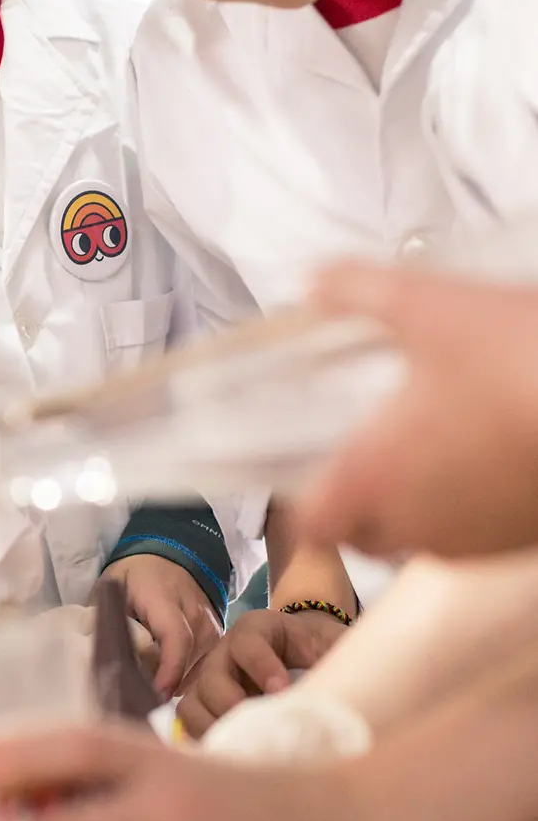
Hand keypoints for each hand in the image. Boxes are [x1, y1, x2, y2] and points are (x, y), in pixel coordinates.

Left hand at [99, 555, 221, 698]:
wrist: (171, 555)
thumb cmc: (136, 575)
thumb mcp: (111, 589)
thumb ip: (104, 621)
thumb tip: (97, 657)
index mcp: (166, 599)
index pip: (177, 639)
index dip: (168, 671)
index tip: (155, 695)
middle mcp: (196, 615)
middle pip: (186, 664)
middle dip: (164, 685)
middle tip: (139, 698)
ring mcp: (212, 627)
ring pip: (198, 671)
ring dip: (175, 684)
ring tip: (150, 687)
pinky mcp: (218, 637)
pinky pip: (204, 668)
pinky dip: (185, 678)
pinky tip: (166, 679)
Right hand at [177, 608, 348, 739]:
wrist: (309, 652)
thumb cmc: (322, 649)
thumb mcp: (334, 644)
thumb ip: (339, 657)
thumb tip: (351, 692)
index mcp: (258, 629)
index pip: (249, 643)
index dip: (262, 666)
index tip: (282, 690)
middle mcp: (226, 651)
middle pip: (211, 674)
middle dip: (230, 702)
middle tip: (256, 725)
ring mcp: (212, 679)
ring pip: (192, 703)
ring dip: (212, 726)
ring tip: (241, 745)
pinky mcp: (206, 706)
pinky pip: (189, 724)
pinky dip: (204, 740)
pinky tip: (230, 754)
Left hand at [296, 265, 537, 558]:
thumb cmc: (518, 358)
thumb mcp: (429, 304)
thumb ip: (360, 291)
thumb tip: (314, 281)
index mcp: (375, 477)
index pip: (314, 525)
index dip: (304, 501)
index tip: (308, 469)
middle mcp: (419, 523)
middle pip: (365, 535)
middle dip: (358, 501)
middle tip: (368, 450)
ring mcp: (478, 539)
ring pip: (424, 539)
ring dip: (414, 504)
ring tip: (430, 447)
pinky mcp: (523, 539)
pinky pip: (478, 535)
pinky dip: (467, 507)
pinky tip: (486, 456)